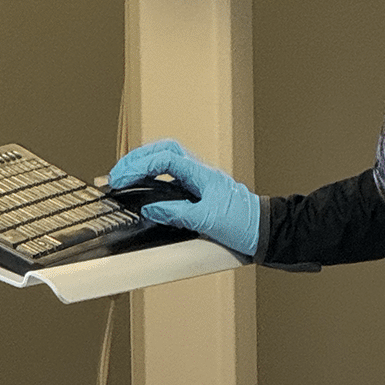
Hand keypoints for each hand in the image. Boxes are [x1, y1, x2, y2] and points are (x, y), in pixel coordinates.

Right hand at [108, 139, 260, 254]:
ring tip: (124, 179)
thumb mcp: (208, 220)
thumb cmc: (245, 224)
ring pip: (168, 163)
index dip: (138, 166)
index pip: (164, 159)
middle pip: (164, 151)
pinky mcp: (201, 195)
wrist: (267, 232)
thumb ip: (176, 213)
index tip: (119, 180)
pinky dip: (155, 182)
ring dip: (145, 167)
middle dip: (137, 159)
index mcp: (202, 174)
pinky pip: (173, 181)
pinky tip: (145, 192)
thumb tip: (149, 209)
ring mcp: (201, 183)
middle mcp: (200, 174)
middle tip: (117, 174)